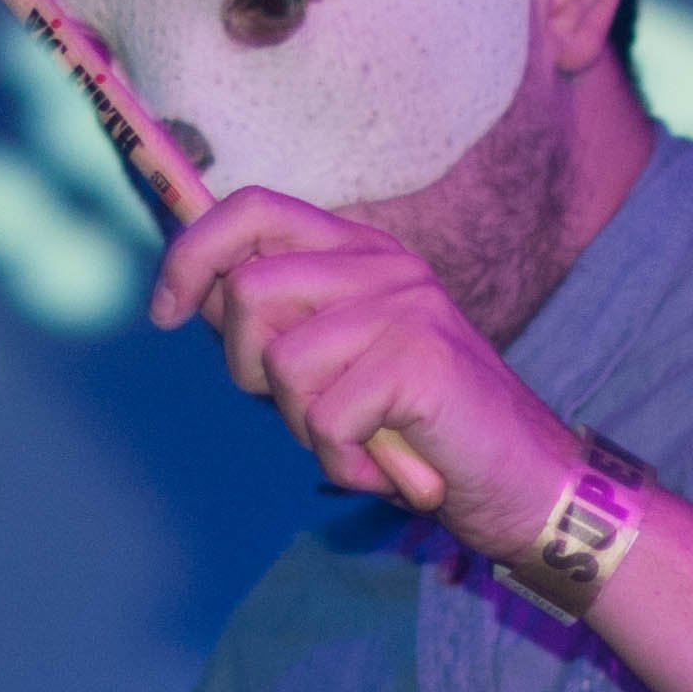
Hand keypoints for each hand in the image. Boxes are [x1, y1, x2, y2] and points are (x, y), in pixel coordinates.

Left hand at [150, 188, 581, 555]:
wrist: (528, 482)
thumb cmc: (421, 429)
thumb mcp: (336, 363)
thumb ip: (277, 324)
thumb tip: (189, 293)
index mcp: (361, 251)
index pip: (253, 209)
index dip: (191, 254)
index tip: (163, 312)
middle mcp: (385, 265)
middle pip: (248, 290)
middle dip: (247, 368)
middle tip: (305, 410)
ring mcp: (406, 307)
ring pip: (280, 362)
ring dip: (302, 425)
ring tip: (355, 439)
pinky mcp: (420, 360)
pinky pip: (324, 418)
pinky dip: (341, 462)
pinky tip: (383, 467)